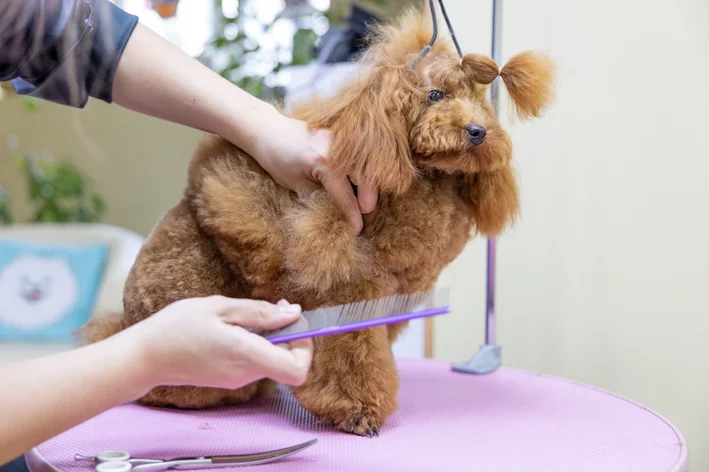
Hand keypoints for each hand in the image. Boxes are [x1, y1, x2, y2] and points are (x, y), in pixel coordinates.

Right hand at [117, 296, 312, 389]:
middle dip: (291, 334)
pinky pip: (256, 361)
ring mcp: (238, 378)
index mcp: (246, 355)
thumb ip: (260, 312)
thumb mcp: (219, 307)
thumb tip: (293, 314)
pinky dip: (258, 343)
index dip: (306, 346)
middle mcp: (246, 373)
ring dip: (273, 336)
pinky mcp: (229, 377)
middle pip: (289, 362)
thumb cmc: (176, 326)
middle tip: (274, 307)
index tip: (294, 322)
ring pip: (273, 360)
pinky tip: (238, 326)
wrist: (144, 356)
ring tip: (248, 314)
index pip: (297, 369)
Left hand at [248, 113, 377, 233]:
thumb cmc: (278, 160)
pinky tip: (352, 182)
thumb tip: (340, 213)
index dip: (353, 216)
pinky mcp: (342, 136)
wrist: (268, 131)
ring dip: (366, 185)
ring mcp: (342, 140)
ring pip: (367, 168)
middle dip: (367, 200)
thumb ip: (322, 198)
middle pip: (367, 180)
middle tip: (360, 213)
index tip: (357, 230)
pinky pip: (359, 158)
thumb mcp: (298, 186)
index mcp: (326, 164)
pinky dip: (359, 172)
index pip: (346, 197)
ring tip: (357, 199)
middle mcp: (339, 150)